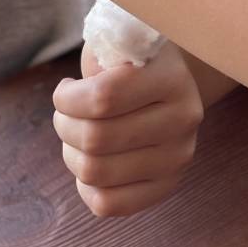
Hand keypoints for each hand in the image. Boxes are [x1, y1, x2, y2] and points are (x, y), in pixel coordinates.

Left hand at [52, 39, 205, 216]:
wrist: (169, 83)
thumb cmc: (130, 61)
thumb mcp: (118, 42)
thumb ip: (100, 51)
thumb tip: (80, 84)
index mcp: (172, 78)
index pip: (103, 98)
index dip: (67, 98)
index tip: (65, 88)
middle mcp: (183, 120)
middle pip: (94, 139)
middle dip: (64, 124)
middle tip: (67, 112)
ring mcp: (178, 157)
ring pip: (95, 172)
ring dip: (71, 152)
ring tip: (78, 132)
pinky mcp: (167, 185)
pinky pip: (108, 204)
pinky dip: (86, 185)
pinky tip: (91, 160)